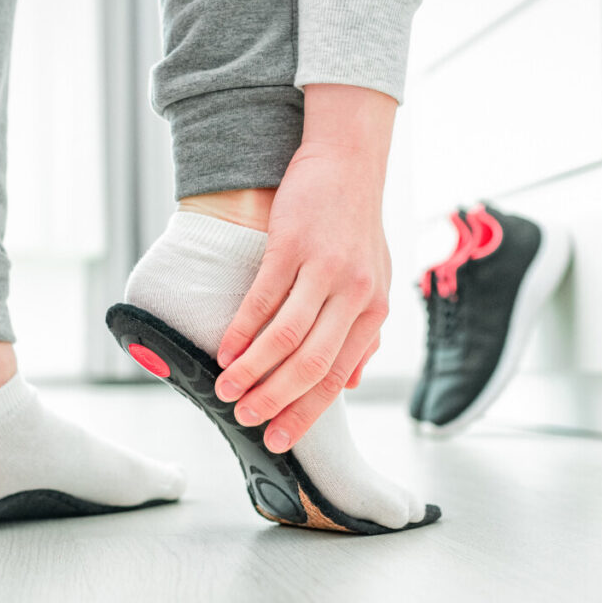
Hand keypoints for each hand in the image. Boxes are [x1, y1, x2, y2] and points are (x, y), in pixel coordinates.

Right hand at [213, 84, 396, 452]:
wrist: (349, 163)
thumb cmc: (357, 226)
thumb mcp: (375, 282)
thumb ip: (364, 334)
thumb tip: (352, 382)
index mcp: (374, 311)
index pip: (337, 375)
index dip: (305, 412)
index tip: (278, 438)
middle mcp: (355, 294)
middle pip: (311, 364)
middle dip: (274, 400)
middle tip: (245, 420)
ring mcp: (324, 269)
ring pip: (285, 337)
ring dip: (252, 371)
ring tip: (226, 391)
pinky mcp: (293, 244)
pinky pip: (264, 298)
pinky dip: (241, 330)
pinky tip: (226, 350)